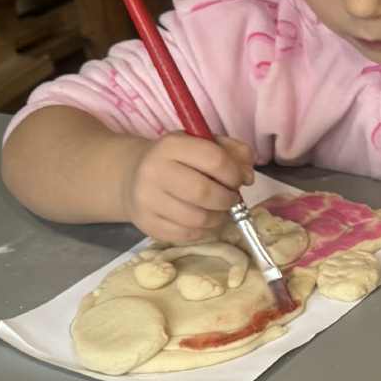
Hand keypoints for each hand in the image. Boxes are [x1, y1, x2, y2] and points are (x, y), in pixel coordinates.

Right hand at [121, 134, 252, 243]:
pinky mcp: (146, 223)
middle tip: (230, 198)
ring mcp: (147, 199)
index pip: (215, 160)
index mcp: (171, 145)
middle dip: (227, 199)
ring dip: (217, 217)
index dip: (234, 173)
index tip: (238, 179)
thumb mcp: (203, 144)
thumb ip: (233, 152)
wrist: (133, 176)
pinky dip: (202, 231)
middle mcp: (154, 171)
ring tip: (217, 209)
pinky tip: (202, 220)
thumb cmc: (178, 160)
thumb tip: (247, 176)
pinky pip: (186, 235)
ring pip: (197, 219)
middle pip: (205, 193)